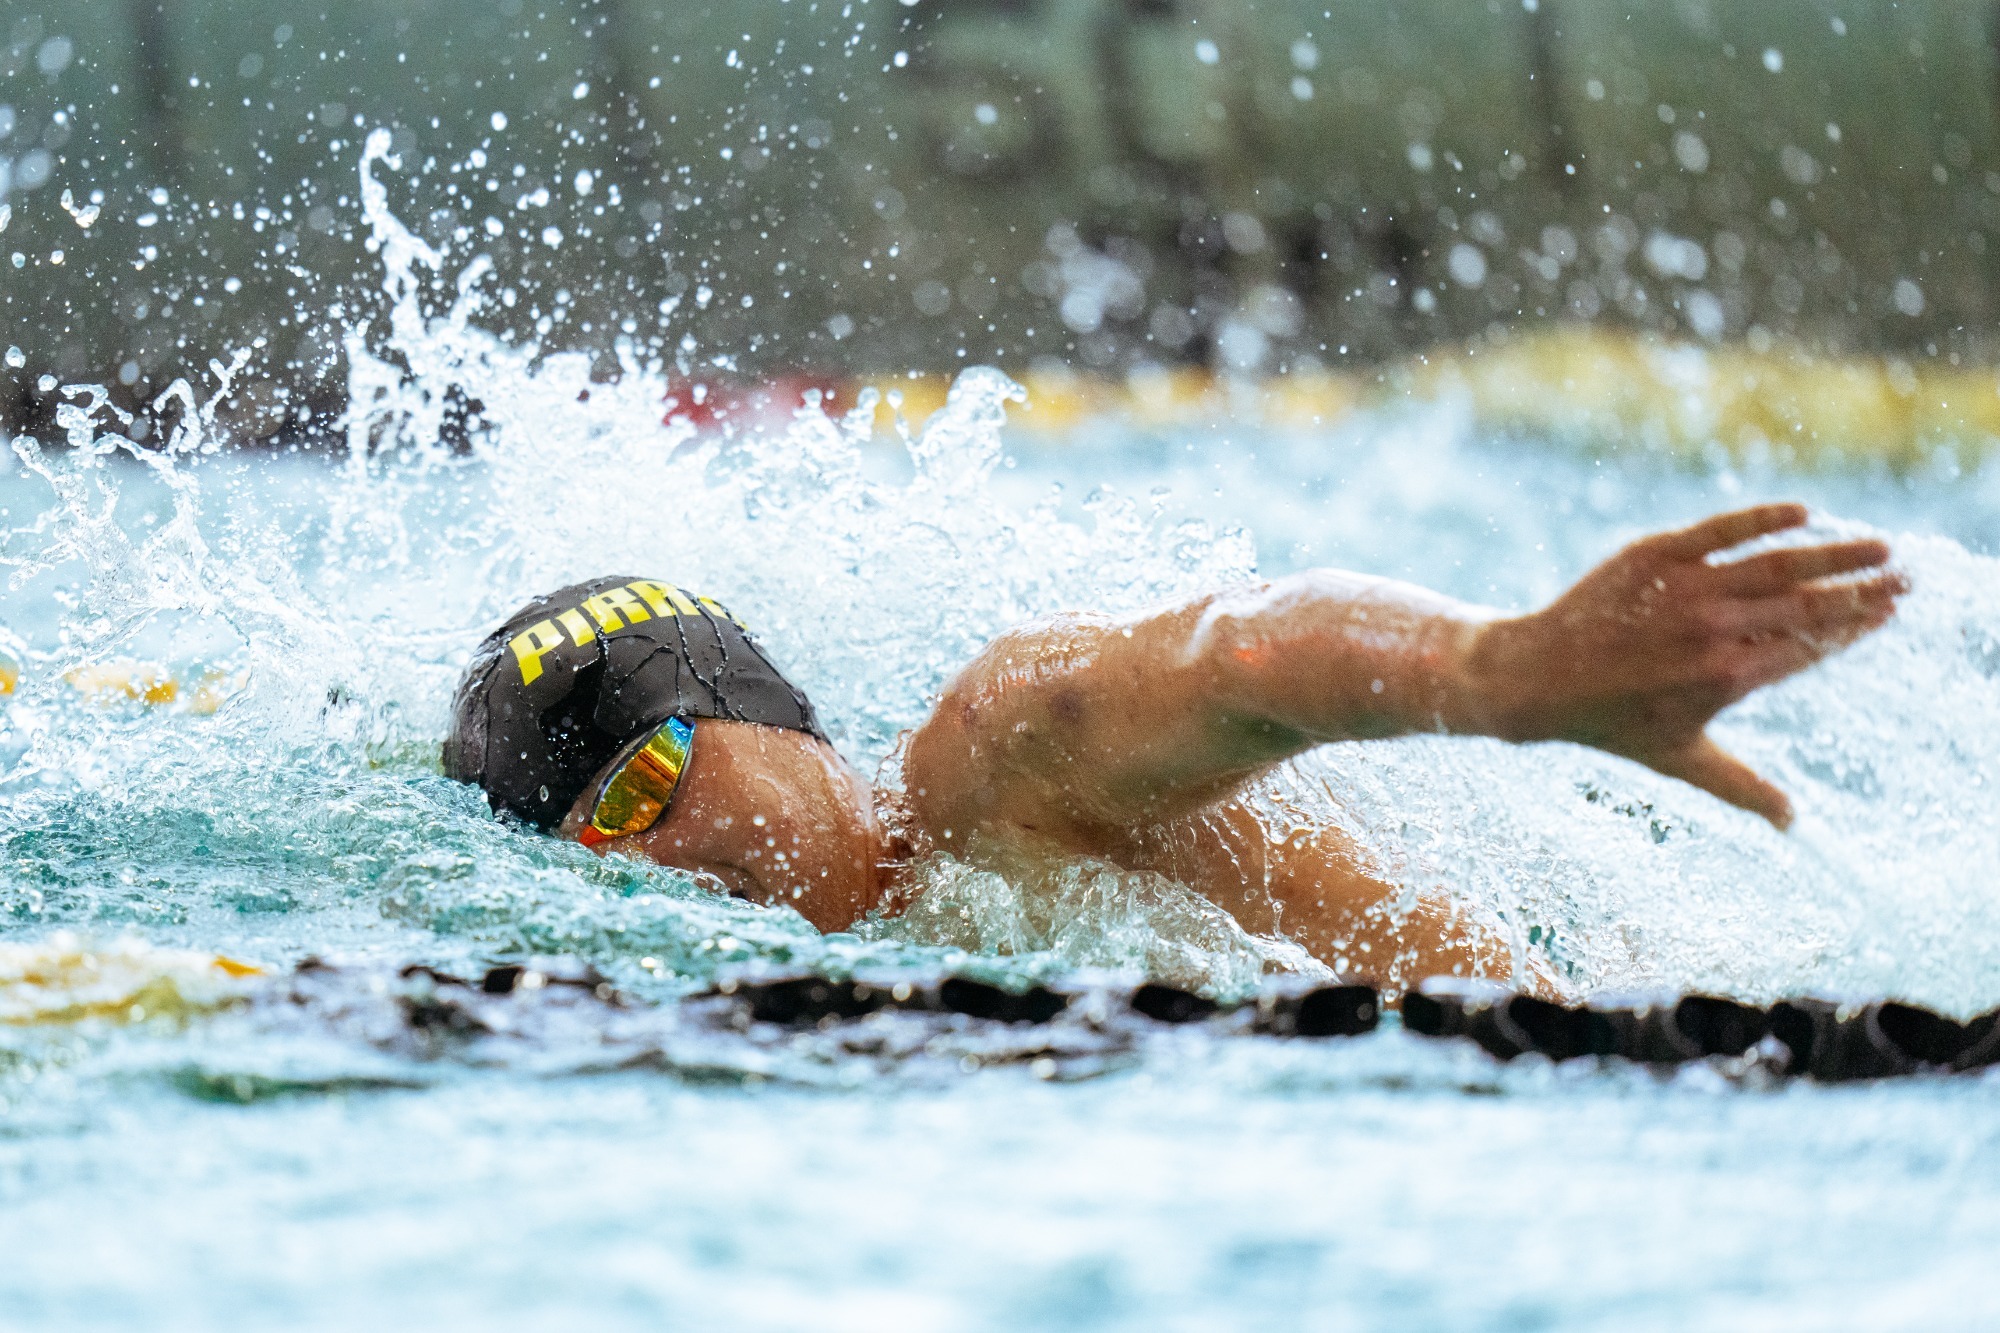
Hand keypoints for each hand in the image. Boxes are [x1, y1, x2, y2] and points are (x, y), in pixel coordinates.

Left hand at [1466, 503, 1905, 826]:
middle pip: (1806, 604)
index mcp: (1727, 679)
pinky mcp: (1654, 555)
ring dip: (1833, 551)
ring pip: (1776, 562)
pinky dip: (1763, 518)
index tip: (1891, 610)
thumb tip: (1792, 825)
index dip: (1855, 628)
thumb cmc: (1608, 724)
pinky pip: (1720, 528)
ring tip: (1877, 544)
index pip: (1809, 647)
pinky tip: (1803, 511)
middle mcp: (1712, 631)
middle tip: (1904, 574)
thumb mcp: (1677, 759)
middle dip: (1862, 589)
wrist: (1533, 678)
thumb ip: (1740, 786)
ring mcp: (1685, 588)